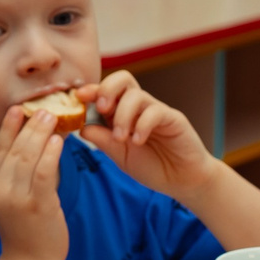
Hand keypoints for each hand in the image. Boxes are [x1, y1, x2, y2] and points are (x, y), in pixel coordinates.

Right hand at [0, 104, 67, 259]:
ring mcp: (18, 199)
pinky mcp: (38, 206)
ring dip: (41, 134)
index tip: (17, 109)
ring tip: (52, 118)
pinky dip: (51, 154)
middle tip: (44, 109)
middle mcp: (0, 190)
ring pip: (28, 157)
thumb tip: (34, 144)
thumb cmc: (25, 230)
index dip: (8, 127)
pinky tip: (59, 141)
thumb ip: (16, 175)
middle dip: (29, 126)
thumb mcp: (11, 200)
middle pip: (15, 149)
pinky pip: (44, 173)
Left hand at [81, 72, 218, 197]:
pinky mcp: (172, 118)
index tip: (78, 96)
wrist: (181, 180)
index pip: (106, 92)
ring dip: (123, 115)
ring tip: (122, 138)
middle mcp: (138, 108)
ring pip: (136, 95)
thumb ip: (103, 141)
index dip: (91, 91)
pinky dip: (142, 125)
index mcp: (121, 113)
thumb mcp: (120, 155)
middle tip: (102, 108)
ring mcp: (155, 111)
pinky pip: (155, 111)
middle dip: (107, 88)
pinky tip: (138, 141)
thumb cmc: (151, 166)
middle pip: (123, 79)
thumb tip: (81, 127)